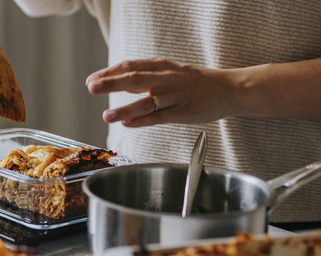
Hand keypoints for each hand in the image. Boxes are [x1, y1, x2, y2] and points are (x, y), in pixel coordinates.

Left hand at [85, 58, 240, 126]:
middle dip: (112, 83)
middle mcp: (167, 78)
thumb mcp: (168, 71)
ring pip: (147, 101)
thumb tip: (115, 81)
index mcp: (161, 66)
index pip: (130, 66)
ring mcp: (175, 96)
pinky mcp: (183, 113)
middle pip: (135, 79)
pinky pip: (160, 117)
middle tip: (92, 87)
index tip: (92, 80)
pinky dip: (143, 121)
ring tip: (106, 116)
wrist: (228, 90)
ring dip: (125, 109)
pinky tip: (128, 124)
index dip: (109, 73)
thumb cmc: (194, 82)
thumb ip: (143, 78)